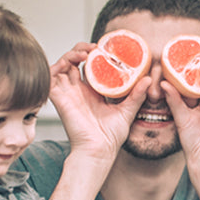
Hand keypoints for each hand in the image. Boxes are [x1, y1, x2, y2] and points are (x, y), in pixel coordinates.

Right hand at [49, 42, 150, 159]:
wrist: (99, 151)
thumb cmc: (110, 136)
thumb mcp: (128, 111)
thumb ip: (137, 95)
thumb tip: (148, 79)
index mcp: (93, 92)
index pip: (89, 66)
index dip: (94, 54)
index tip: (106, 49)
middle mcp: (78, 90)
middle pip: (74, 61)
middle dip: (82, 49)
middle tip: (95, 48)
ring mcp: (67, 93)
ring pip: (62, 65)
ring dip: (71, 54)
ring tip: (85, 53)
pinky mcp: (59, 98)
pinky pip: (50, 77)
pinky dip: (56, 65)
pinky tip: (69, 63)